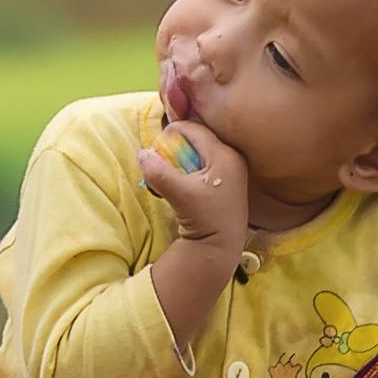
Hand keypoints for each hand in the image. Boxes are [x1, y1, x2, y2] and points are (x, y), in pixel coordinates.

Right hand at [137, 121, 250, 258]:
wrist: (221, 248)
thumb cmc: (205, 221)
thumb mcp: (180, 196)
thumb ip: (159, 173)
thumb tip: (142, 153)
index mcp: (225, 155)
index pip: (194, 129)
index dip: (173, 132)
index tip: (157, 145)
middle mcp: (234, 157)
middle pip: (199, 137)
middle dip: (178, 144)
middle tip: (162, 156)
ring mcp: (234, 168)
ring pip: (202, 148)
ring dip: (184, 155)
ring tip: (172, 168)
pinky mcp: (231, 178)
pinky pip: (207, 160)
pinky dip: (192, 164)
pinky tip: (185, 179)